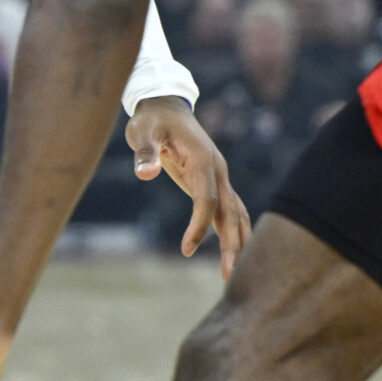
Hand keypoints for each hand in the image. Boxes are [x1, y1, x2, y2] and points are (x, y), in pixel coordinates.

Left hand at [127, 95, 251, 275]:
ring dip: (238, 241)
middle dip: (232, 243)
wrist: (166, 105)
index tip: (186, 249)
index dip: (199, 225)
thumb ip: (145, 153)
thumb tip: (146, 172)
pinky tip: (232, 251)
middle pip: (230, 211)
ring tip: (233, 273)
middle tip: (229, 275)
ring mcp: (218, 176)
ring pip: (235, 212)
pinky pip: (228, 209)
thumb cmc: (152, 120)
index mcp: (203, 161)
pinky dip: (232, 230)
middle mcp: (217, 170)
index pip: (207, 200)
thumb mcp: (143, 133)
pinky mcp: (213, 181)